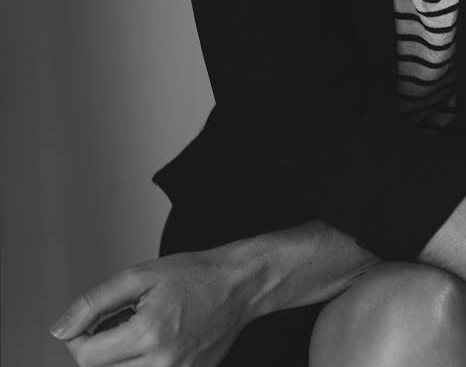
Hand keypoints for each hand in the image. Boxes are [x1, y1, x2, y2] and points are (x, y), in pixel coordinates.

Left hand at [48, 247, 255, 366]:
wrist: (238, 285)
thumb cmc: (194, 275)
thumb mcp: (140, 275)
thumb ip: (94, 302)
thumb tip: (60, 330)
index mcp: (149, 334)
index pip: (87, 358)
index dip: (79, 337)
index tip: (91, 322)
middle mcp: (163, 363)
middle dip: (99, 350)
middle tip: (117, 323)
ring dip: (119, 360)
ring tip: (137, 333)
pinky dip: (142, 365)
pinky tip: (153, 345)